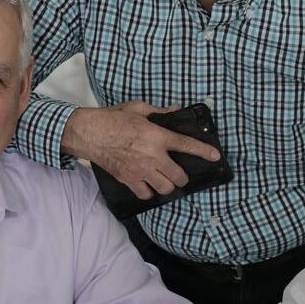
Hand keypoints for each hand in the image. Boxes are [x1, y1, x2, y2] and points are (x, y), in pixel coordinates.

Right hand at [61, 102, 220, 199]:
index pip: (187, 146)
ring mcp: (141, 170)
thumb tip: (176, 110)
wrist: (89, 133)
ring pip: (165, 188)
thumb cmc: (113, 118)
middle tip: (179, 171)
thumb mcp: (138, 109)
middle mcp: (152, 156)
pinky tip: (148, 184)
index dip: (204, 151)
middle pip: (179, 176)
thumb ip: (160, 112)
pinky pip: (146, 194)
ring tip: (164, 179)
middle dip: (182, 175)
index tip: (215, 156)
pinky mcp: (129, 179)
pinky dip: (149, 192)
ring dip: (168, 185)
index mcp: (157, 136)